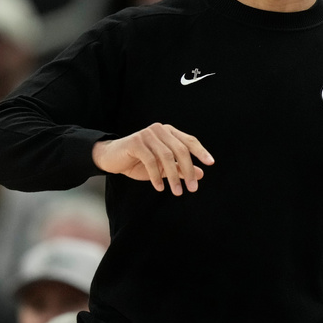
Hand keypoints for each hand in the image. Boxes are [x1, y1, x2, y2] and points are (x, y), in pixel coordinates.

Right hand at [92, 123, 213, 194]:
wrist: (111, 158)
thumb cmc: (138, 161)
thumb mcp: (162, 167)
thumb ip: (180, 169)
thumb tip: (200, 174)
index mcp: (168, 132)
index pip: (189, 140)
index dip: (200, 151)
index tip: (210, 163)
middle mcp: (159, 130)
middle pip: (181, 149)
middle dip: (189, 170)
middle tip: (193, 188)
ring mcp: (147, 135)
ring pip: (167, 156)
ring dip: (174, 177)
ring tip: (177, 192)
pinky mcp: (135, 142)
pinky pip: (150, 161)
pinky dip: (156, 176)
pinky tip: (159, 187)